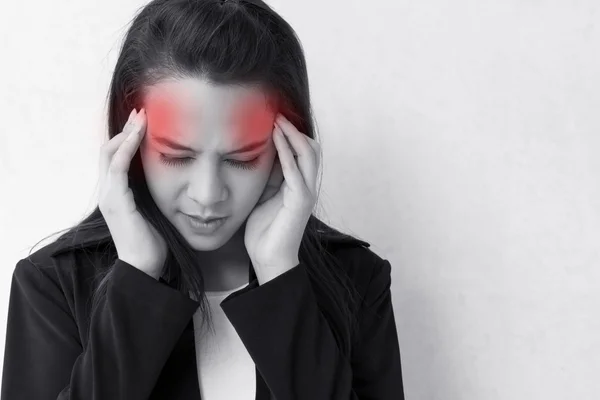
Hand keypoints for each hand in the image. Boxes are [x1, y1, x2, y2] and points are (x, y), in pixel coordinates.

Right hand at [98, 108, 167, 279]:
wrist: (146, 265)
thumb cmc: (155, 240)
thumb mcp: (156, 208)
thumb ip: (157, 190)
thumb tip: (175, 174)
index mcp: (117, 192)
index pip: (116, 156)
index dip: (128, 137)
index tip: (144, 121)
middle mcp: (108, 190)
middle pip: (110, 149)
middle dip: (126, 129)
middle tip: (142, 112)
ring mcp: (109, 195)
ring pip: (111, 153)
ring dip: (126, 133)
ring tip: (141, 117)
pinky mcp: (115, 200)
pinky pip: (117, 167)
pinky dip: (126, 148)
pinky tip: (138, 135)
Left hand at [244, 114, 320, 283]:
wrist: (268, 258)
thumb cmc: (264, 229)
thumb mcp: (263, 195)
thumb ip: (267, 176)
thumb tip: (258, 152)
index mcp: (299, 184)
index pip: (302, 151)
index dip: (291, 133)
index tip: (273, 117)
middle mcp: (307, 185)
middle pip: (310, 148)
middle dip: (294, 129)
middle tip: (276, 113)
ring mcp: (306, 193)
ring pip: (308, 155)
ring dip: (292, 136)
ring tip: (277, 121)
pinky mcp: (300, 201)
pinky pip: (296, 172)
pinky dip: (288, 154)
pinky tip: (276, 140)